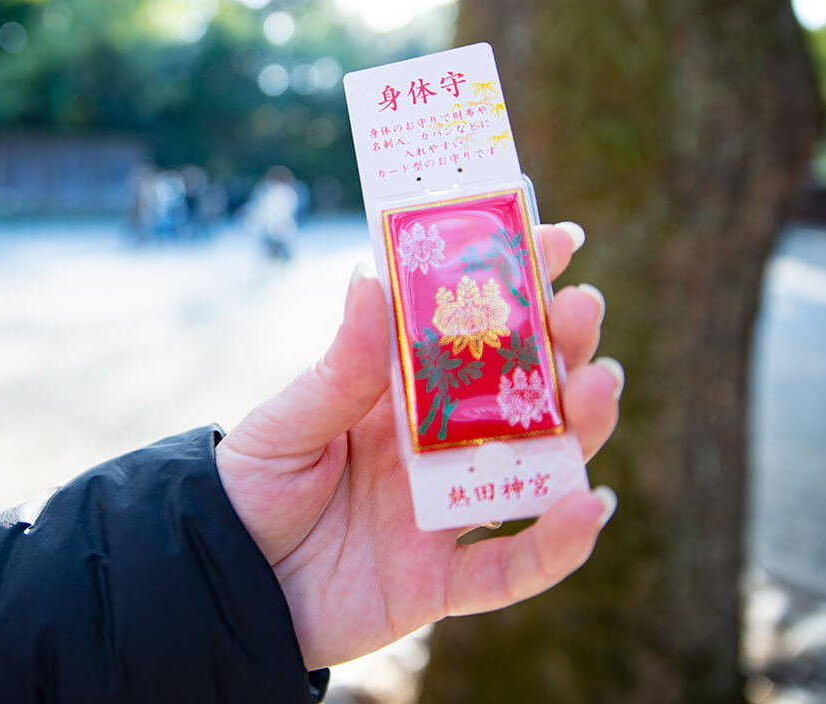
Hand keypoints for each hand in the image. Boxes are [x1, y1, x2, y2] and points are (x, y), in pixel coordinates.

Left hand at [215, 223, 621, 669]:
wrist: (226, 585)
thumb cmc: (252, 492)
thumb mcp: (287, 424)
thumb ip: (338, 369)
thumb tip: (371, 277)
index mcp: (405, 396)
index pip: (476, 332)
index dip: (520, 285)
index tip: (558, 240)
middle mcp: (443, 447)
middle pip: (526, 392)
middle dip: (565, 346)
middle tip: (583, 308)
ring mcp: (451, 511)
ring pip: (541, 468)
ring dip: (584, 427)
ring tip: (600, 383)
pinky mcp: (446, 581)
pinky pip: (514, 567)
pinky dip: (557, 545)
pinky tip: (589, 503)